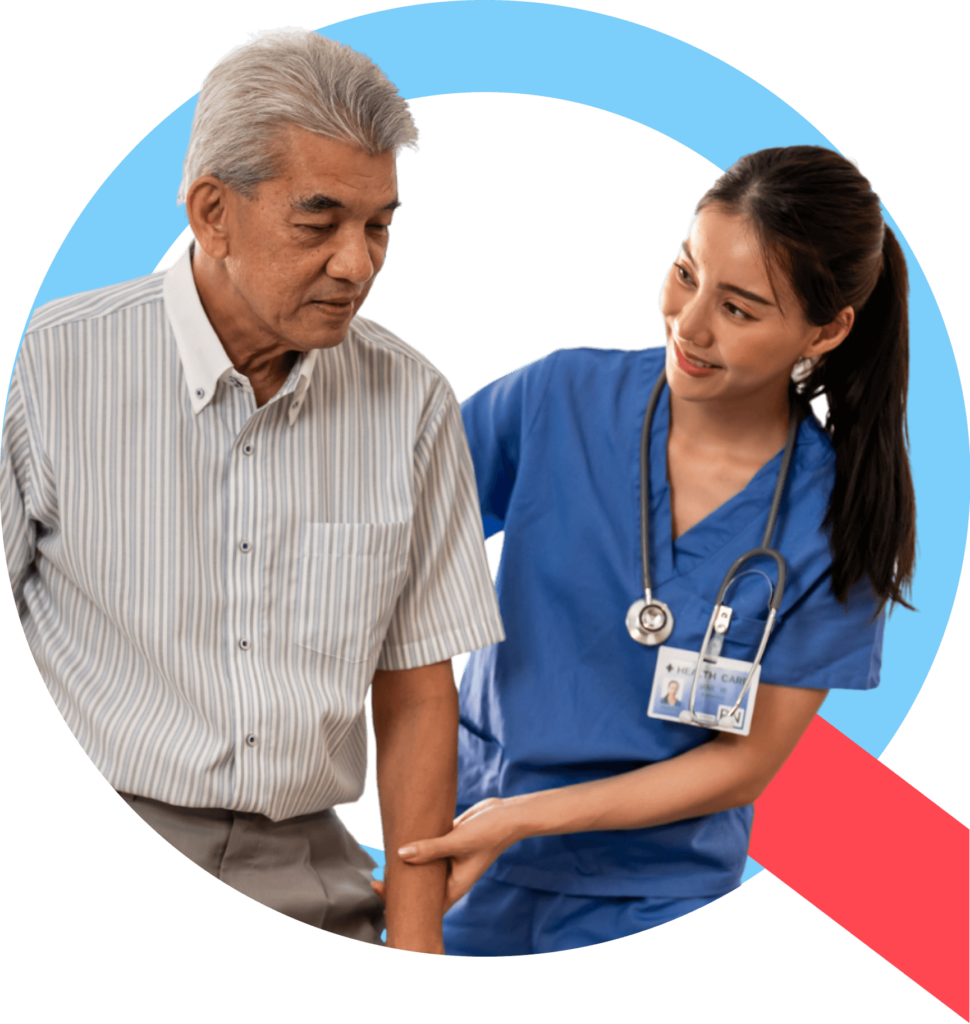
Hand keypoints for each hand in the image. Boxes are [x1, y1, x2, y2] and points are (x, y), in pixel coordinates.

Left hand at [377, 798, 513, 912]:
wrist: (508, 814)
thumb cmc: (490, 833)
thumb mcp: (458, 842)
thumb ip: (430, 849)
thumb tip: (401, 854)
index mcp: (455, 886)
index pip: (425, 906)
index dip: (404, 904)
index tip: (383, 892)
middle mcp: (451, 875)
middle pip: (421, 887)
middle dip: (402, 885)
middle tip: (379, 878)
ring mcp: (450, 858)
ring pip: (424, 865)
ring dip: (409, 862)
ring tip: (385, 859)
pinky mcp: (450, 841)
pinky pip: (430, 847)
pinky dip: (418, 845)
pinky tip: (402, 839)